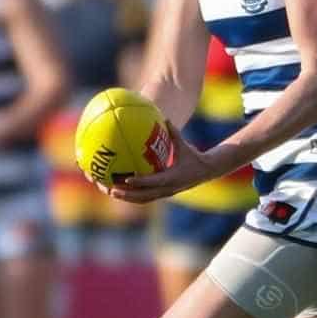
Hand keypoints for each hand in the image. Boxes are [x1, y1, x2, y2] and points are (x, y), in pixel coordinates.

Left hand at [102, 121, 217, 203]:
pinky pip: (144, 197)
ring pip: (142, 199)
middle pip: (143, 196)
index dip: (140, 182)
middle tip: (110, 189)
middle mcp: (167, 189)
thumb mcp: (184, 145)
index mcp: (172, 178)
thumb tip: (165, 118)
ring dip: (126, 197)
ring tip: (109, 191)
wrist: (206, 172)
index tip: (126, 179)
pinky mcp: (162, 194)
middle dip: (126, 195)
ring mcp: (164, 194)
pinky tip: (120, 188)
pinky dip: (132, 194)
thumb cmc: (194, 156)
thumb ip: (174, 133)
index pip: (154, 182)